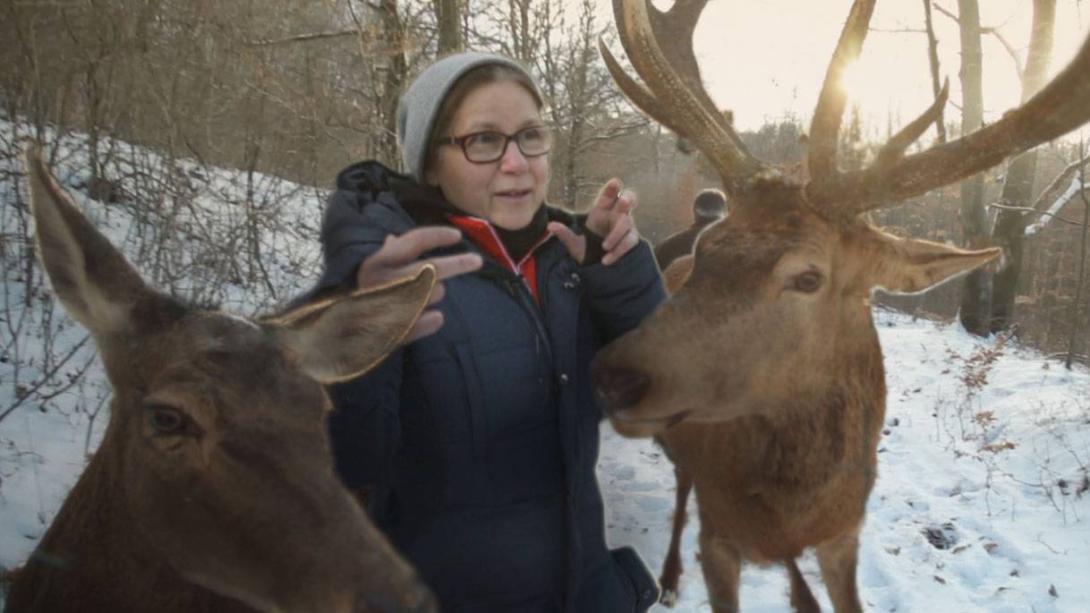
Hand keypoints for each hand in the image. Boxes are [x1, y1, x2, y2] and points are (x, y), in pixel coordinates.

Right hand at [356, 227, 481, 341]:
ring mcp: (394, 307)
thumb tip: (392, 238)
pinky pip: (434, 319)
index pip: (414, 241)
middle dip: (459, 263)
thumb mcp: (368, 274)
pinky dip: (435, 318)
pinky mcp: (401, 331)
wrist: (341, 339)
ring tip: (419, 300)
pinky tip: (431, 317)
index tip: (457, 236)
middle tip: (477, 261)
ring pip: (436, 293)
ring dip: (436, 294)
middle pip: (434, 268)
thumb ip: (384, 256)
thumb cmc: (361, 299)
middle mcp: (385, 281)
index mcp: (377, 262)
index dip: (438, 236)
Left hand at [548, 178, 639, 265]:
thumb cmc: (587, 249)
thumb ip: (564, 234)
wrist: (598, 267)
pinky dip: (618, 250)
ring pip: (627, 223)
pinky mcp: (631, 239)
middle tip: (623, 201)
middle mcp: (616, 214)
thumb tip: (549, 226)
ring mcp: (626, 226)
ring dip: (616, 234)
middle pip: (628, 199)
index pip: (608, 196)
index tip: (615, 182)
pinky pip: (629, 241)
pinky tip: (607, 259)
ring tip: (604, 247)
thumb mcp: (574, 243)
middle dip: (626, 199)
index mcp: (601, 210)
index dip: (611, 189)